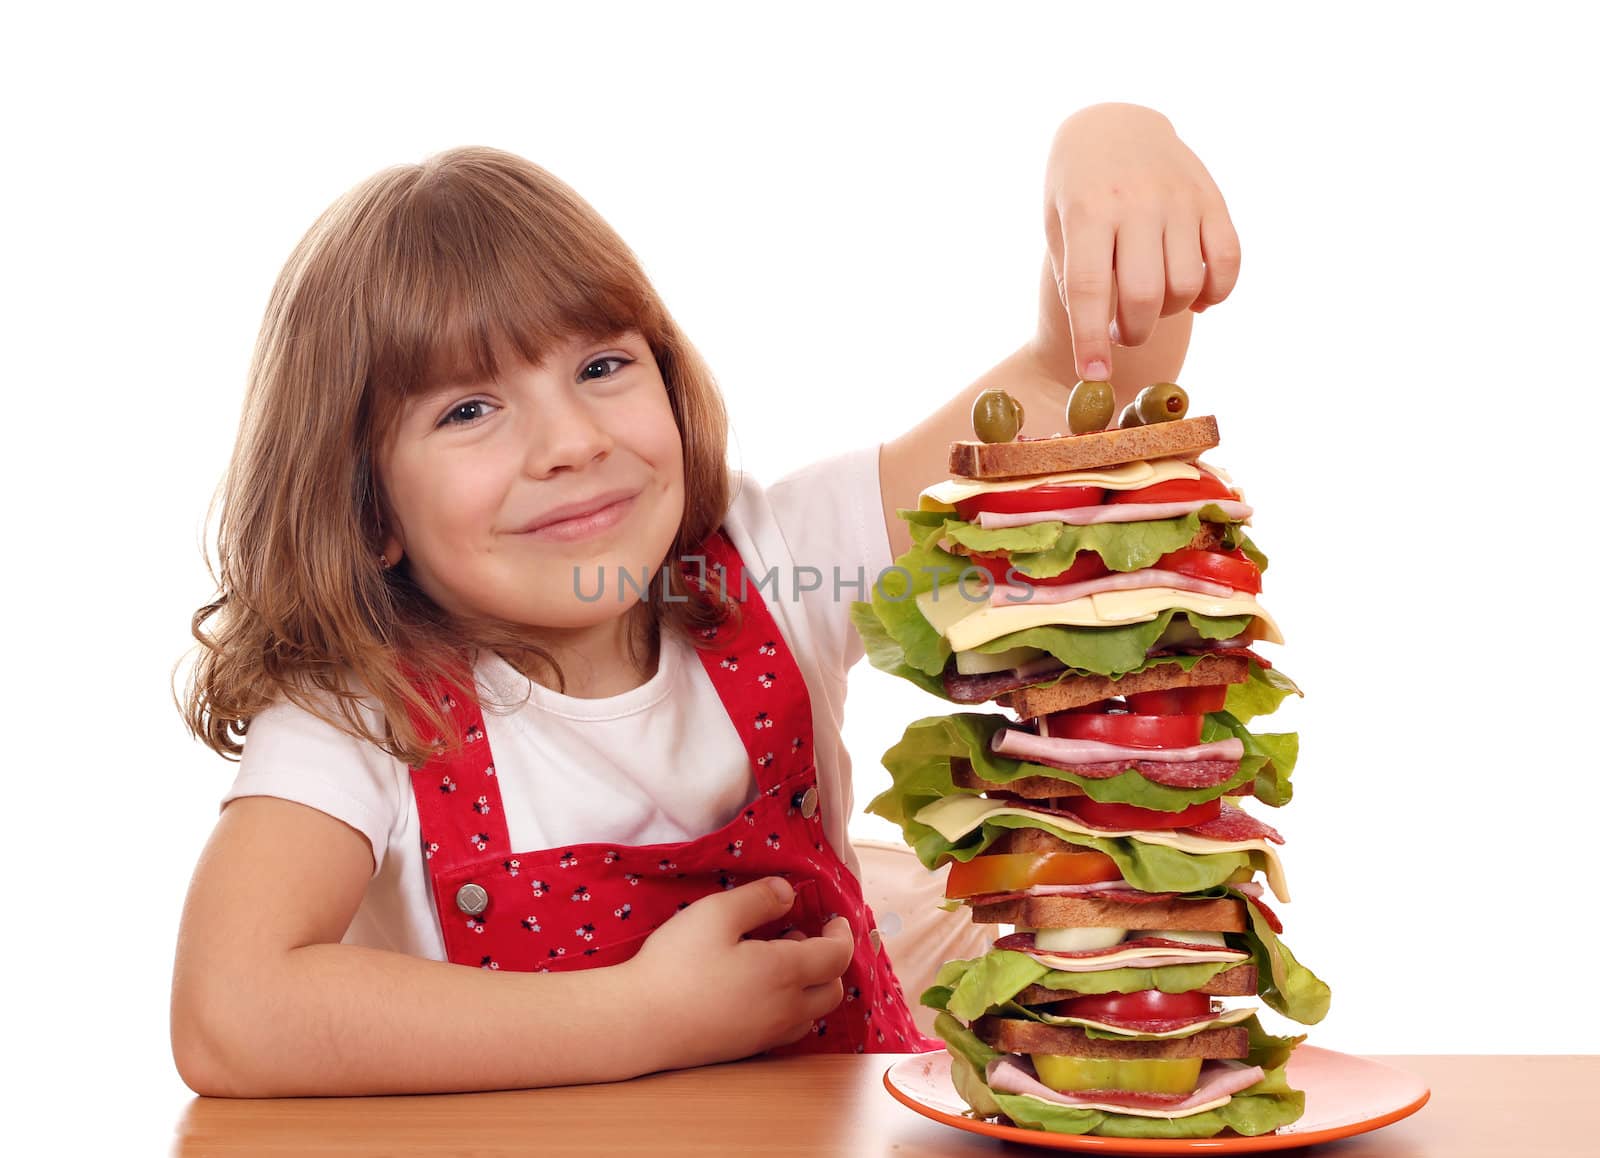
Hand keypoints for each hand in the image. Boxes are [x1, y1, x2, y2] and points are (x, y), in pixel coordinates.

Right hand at [622, 877, 854, 1068]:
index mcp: (785, 973)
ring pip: (811, 1013)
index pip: (837, 956)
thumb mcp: (716, 914)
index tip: (835, 919)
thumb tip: (789, 894)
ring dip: (809, 986)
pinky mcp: (747, 1049)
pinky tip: (756, 988)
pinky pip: (786, 1028)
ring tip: (778, 960)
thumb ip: (759, 898)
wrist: (639, 1023)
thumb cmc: (676, 964)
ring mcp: (766, 1035)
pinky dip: (789, 1007)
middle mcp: (785, 1010)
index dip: (842, 934)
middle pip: (832, 990)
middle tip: (803, 936)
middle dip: (829, 961)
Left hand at [1043, 103, 1240, 380]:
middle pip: (1143, 295)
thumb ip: (1075, 278)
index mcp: (1088, 210)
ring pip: (1185, 285)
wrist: (1113, 124)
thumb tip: (1097, 340)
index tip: (1093, 377)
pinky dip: (1216, 294)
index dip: (1091, 341)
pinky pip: (1228, 262)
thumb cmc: (1076, 189)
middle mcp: (1137, 202)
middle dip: (1131, 333)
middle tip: (1122, 334)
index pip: (1091, 289)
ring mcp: (1180, 199)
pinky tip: (1197, 298)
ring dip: (1168, 314)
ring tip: (1150, 306)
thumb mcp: (1058, 226)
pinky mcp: (1213, 199)